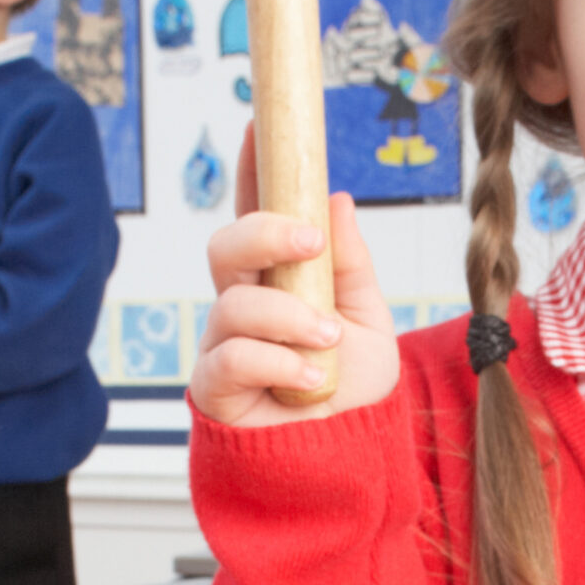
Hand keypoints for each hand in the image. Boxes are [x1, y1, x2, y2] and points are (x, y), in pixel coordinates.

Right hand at [191, 127, 400, 425]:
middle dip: (265, 234)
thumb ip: (350, 265)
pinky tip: (312, 381)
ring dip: (288, 317)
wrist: (350, 458)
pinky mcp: (215, 390)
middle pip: (224, 246)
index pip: (257, 216)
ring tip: (327, 343)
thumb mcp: (368, 320)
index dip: (253, 171)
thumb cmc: (353, 394)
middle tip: (311, 245)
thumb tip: (335, 199)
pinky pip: (231, 358)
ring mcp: (225, 346)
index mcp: (279, 279)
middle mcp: (244, 306)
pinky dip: (278, 363)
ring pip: (231, 304)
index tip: (261, 125)